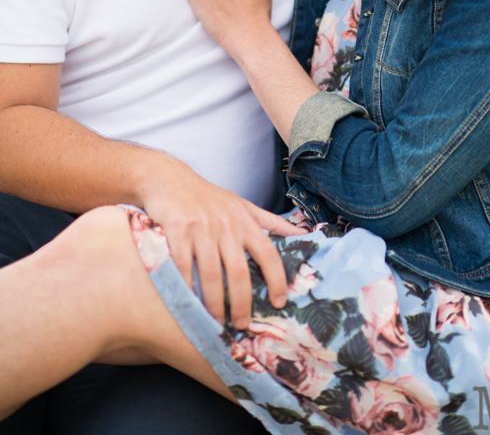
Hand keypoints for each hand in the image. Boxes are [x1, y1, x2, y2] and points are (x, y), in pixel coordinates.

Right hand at [142, 160, 304, 327]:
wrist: (170, 179)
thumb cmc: (210, 198)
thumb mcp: (244, 205)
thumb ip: (271, 223)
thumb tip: (305, 235)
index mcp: (245, 221)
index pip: (268, 253)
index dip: (277, 279)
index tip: (279, 302)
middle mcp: (226, 224)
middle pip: (238, 270)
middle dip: (242, 301)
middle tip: (243, 323)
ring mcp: (201, 228)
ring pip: (210, 273)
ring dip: (215, 303)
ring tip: (217, 322)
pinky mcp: (178, 230)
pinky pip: (182, 267)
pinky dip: (186, 288)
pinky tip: (189, 304)